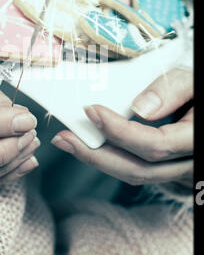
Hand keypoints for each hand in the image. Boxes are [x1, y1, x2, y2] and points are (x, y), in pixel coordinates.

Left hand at [51, 67, 192, 188]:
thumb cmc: (199, 89)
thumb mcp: (193, 80)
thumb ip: (173, 89)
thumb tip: (140, 109)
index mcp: (196, 139)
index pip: (154, 145)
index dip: (119, 131)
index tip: (91, 111)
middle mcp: (188, 163)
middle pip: (139, 170)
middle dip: (97, 156)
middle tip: (64, 138)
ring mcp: (177, 169)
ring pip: (136, 174)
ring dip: (98, 160)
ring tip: (69, 143)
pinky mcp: (165, 167)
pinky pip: (137, 168)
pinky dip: (111, 158)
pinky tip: (90, 145)